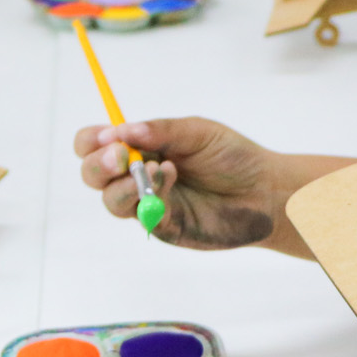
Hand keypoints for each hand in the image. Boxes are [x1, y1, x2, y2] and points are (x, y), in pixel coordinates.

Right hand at [76, 118, 295, 251]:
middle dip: (98, 164)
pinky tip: (171, 178)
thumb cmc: (233, 157)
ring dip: (122, 184)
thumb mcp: (198, 132)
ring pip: (110, 200)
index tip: (106, 135)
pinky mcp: (163, 226)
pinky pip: (142, 214)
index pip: (96, 144)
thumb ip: (161, 130)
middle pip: (92, 174)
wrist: (265, 191)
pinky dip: (151, 195)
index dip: (91, 140)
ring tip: (155, 169)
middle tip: (120, 156)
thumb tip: (122, 131)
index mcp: (140, 148)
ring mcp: (147, 203)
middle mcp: (136, 176)